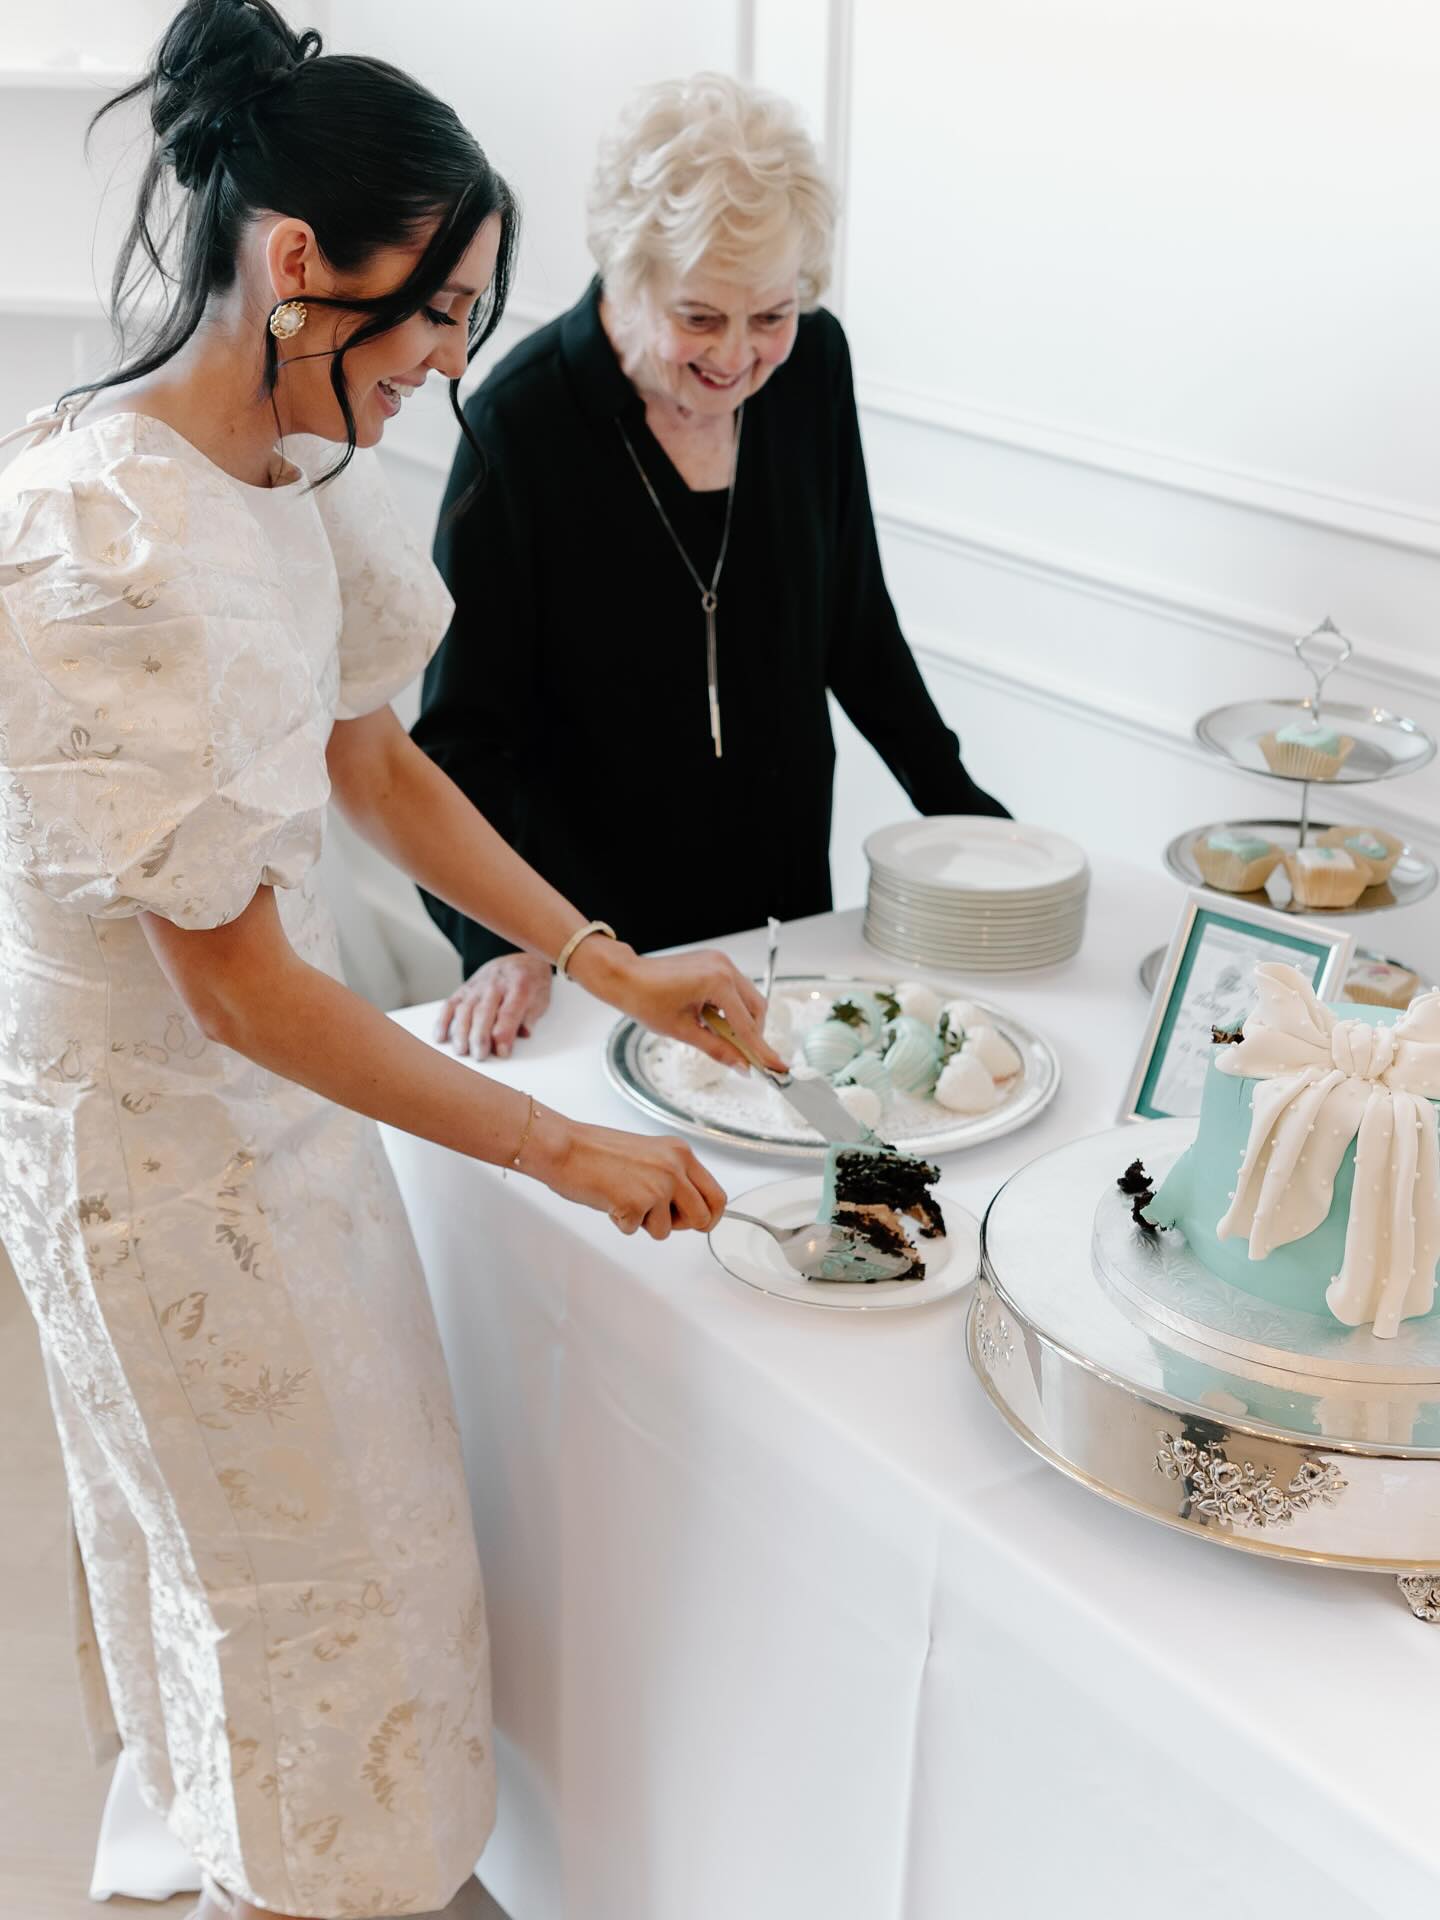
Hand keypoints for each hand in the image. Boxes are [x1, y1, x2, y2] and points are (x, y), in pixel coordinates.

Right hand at [436, 952, 551, 1058]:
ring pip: (465, 1009)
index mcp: (519, 986)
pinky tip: (441, 1037)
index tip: (502, 1052)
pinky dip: (443, 1021)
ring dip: (461, 1032)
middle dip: (480, 1036)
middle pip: (483, 1012)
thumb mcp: (541, 999)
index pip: (509, 1012)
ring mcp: (478, 985)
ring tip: (462, 1051)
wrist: (522, 959)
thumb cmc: (533, 983)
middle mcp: (496, 984)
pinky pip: (450, 1004)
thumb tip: (522, 1035)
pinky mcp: (465, 988)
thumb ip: (530, 1018)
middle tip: (479, 1056)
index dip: (504, 1034)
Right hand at [524, 1109, 726, 1240]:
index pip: (716, 1194)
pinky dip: (620, 1222)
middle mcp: (675, 1168)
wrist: (565, 1147)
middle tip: (654, 1215)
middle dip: (679, 1225)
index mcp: (681, 1153)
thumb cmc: (597, 1151)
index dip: (709, 1215)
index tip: (700, 1223)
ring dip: (644, 1223)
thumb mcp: (650, 1155)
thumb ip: (673, 1176)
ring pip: (667, 1230)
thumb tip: (688, 1208)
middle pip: (702, 1218)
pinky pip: (635, 1231)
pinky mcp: (636, 1204)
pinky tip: (609, 1200)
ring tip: (623, 1198)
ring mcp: (657, 1186)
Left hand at [569, 940, 787, 1075]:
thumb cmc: (645, 1000)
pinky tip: (713, 1018)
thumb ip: (718, 1049)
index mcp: (717, 982)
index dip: (761, 1050)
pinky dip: (730, 1007)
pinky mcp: (714, 961)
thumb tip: (742, 1066)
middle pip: (756, 1008)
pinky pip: (734, 988)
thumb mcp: (683, 1031)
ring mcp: (720, 961)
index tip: (776, 1067)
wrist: (625, 976)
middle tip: (744, 1056)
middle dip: (752, 1033)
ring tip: (720, 1035)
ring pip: (748, 998)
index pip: (747, 1025)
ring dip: (741, 1020)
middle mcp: (724, 967)